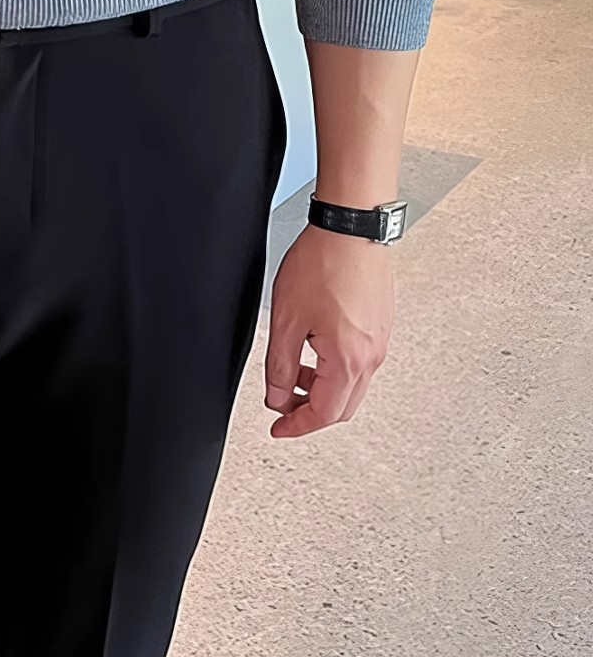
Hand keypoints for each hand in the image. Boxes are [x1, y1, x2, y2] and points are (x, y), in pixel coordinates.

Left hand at [263, 222, 392, 437]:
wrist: (351, 226)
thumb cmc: (323, 263)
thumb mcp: (286, 319)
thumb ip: (278, 365)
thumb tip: (275, 397)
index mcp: (349, 361)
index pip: (323, 414)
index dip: (297, 426)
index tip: (279, 430)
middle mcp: (371, 356)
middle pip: (342, 406)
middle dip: (309, 409)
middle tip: (283, 402)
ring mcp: (380, 340)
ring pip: (351, 384)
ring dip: (322, 386)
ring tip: (294, 368)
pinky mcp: (380, 323)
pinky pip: (359, 361)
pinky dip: (336, 367)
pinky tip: (314, 347)